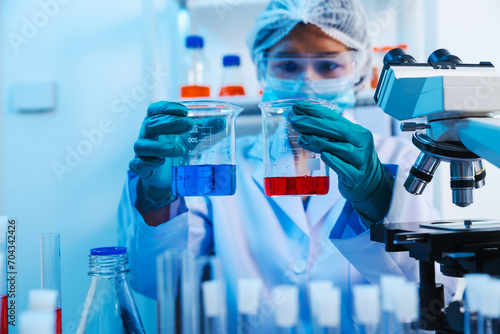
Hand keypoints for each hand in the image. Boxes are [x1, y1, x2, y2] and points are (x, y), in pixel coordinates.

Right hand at [129, 101, 193, 211]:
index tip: (184, 110)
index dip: (167, 108)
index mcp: (156, 123)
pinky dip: (148, 162)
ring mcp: (141, 152)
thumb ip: (203, 128)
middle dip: (170, 124)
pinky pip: (137, 164)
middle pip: (150, 124)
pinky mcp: (140, 167)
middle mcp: (146, 135)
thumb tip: (222, 121)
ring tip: (180, 150)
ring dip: (162, 147)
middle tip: (189, 125)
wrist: (165, 176)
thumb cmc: (174, 149)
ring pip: (143, 145)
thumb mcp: (189, 138)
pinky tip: (160, 162)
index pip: (155, 109)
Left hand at [290, 103, 393, 224]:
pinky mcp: (356, 177)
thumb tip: (302, 121)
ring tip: (301, 139)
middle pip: (337, 130)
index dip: (315, 111)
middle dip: (313, 124)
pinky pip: (344, 168)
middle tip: (295, 121)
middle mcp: (362, 144)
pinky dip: (334, 161)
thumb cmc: (353, 162)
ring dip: (319, 142)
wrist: (371, 185)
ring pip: (340, 148)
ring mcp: (361, 161)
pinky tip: (324, 155)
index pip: (334, 118)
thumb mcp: (346, 144)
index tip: (297, 107)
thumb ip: (329, 134)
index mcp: (357, 132)